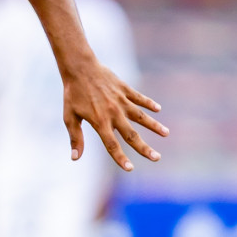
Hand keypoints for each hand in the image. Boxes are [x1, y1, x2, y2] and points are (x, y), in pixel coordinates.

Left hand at [62, 57, 166, 171]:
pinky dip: (149, 103)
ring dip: (154, 125)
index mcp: (100, 122)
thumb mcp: (69, 117)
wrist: (79, 68)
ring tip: (166, 133)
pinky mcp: (124, 89)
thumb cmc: (72, 94)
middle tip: (157, 158)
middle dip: (144, 148)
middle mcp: (113, 113)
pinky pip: (139, 98)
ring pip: (141, 116)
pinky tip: (158, 109)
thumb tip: (75, 158)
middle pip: (131, 135)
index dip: (120, 158)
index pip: (112, 145)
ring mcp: (121, 100)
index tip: (130, 168)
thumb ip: (75, 137)